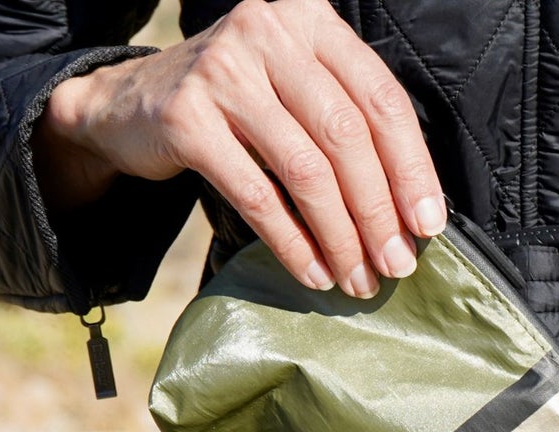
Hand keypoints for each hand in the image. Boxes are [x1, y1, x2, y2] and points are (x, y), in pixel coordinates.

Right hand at [33, 0, 444, 296]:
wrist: (130, 103)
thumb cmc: (238, 104)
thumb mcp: (296, 88)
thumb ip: (349, 122)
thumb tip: (413, 213)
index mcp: (310, 20)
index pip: (381, 98)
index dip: (412, 168)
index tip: (428, 227)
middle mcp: (268, 33)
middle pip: (346, 136)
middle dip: (378, 212)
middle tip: (396, 265)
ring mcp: (223, 72)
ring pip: (305, 169)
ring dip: (339, 237)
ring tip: (357, 278)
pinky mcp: (186, 118)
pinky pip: (256, 194)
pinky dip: (292, 243)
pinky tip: (314, 273)